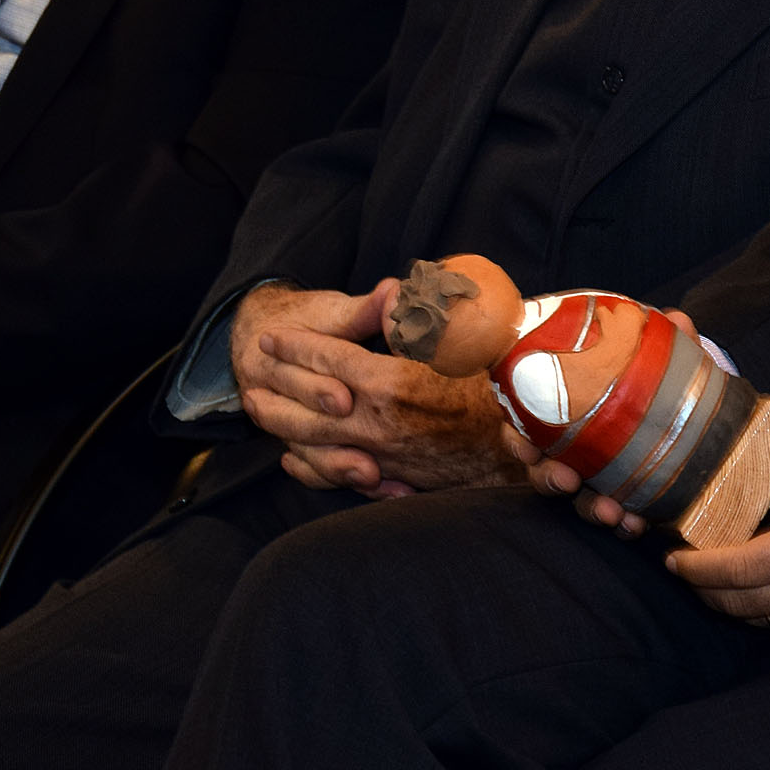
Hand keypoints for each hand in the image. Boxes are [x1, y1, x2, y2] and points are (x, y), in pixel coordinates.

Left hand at [237, 280, 522, 496]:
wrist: (516, 452)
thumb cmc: (490, 393)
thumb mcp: (457, 347)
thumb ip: (419, 321)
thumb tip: (394, 290)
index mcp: (389, 385)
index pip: (328, 360)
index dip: (296, 345)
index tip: (271, 336)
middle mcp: (376, 425)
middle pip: (307, 406)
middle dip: (275, 387)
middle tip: (253, 371)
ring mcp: (379, 456)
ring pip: (311, 442)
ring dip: (280, 424)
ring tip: (259, 408)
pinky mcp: (388, 479)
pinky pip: (333, 476)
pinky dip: (307, 467)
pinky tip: (294, 458)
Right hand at [520, 309, 698, 534]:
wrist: (690, 410)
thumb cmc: (657, 380)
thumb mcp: (662, 359)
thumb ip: (668, 342)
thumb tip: (677, 319)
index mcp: (566, 409)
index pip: (525, 425)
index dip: (519, 439)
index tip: (529, 449)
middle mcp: (570, 446)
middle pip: (541, 468)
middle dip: (549, 478)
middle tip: (568, 481)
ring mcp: (592, 474)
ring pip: (577, 498)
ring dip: (590, 508)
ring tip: (612, 514)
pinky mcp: (618, 495)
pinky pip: (612, 514)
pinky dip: (622, 523)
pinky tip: (635, 524)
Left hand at [662, 399, 769, 636]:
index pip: (734, 567)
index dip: (696, 567)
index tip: (674, 557)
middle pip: (736, 601)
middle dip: (704, 588)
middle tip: (688, 570)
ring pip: (760, 619)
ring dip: (732, 604)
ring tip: (719, 584)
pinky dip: (767, 614)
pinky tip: (768, 598)